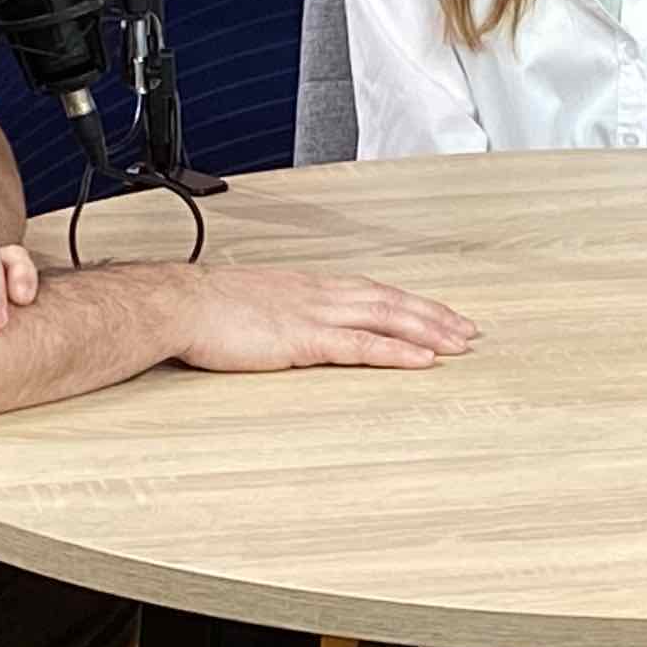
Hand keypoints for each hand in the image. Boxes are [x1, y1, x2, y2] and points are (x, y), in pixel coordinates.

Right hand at [172, 266, 478, 373]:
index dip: (409, 302)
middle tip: (468, 330)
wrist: (178, 304)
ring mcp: (315, 314)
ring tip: (460, 344)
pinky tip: (424, 360)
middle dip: (433, 315)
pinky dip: (397, 351)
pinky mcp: (305, 339)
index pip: (372, 290)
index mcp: (308, 286)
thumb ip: (278, 311)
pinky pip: (362, 345)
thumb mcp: (252, 303)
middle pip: (391, 300)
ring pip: (387, 318)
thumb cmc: (205, 308)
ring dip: (428, 330)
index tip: (436, 312)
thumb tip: (286, 322)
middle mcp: (320, 294)